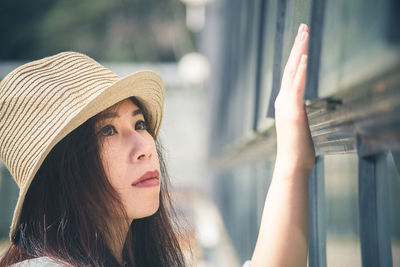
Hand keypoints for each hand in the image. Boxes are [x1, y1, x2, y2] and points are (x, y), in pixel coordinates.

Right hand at [274, 24, 314, 173]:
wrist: (291, 165)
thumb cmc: (297, 150)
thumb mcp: (298, 127)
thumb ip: (297, 116)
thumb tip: (299, 114)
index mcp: (285, 102)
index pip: (291, 74)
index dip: (296, 55)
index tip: (302, 40)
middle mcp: (283, 100)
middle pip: (290, 67)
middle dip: (297, 45)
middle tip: (303, 27)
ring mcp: (287, 104)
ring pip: (292, 71)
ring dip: (299, 51)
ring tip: (304, 33)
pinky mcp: (294, 111)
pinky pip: (297, 86)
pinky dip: (300, 70)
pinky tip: (304, 56)